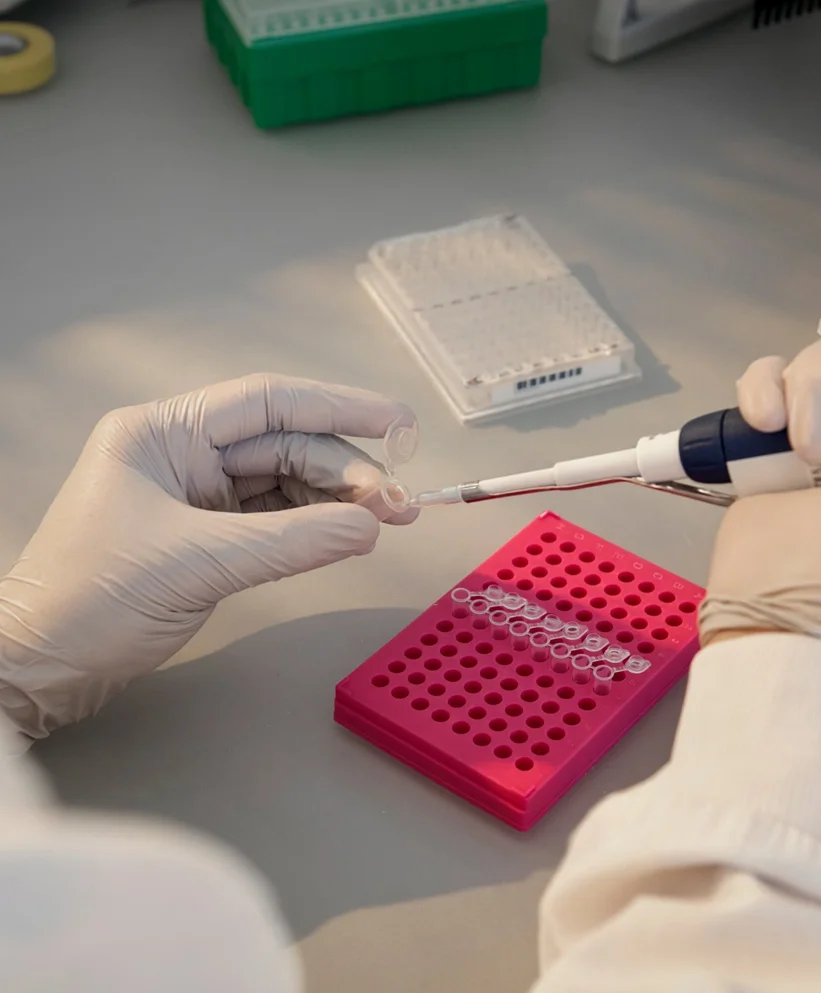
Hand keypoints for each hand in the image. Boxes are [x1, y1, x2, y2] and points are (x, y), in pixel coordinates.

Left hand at [0, 374, 416, 738]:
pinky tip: (351, 532)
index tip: (397, 423)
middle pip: (286, 445)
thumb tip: (370, 526)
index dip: (340, 406)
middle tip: (399, 503)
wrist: (42, 666)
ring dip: (339, 500)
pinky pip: (277, 518)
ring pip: (287, 482)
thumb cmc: (93, 600)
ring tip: (389, 518)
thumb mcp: (198, 562)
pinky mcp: (209, 534)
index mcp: (165, 432)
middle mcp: (184, 453)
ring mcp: (197, 494)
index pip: (268, 403)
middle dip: (346, 471)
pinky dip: (316, 526)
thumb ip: (291, 541)